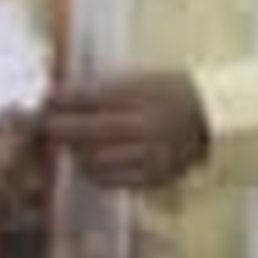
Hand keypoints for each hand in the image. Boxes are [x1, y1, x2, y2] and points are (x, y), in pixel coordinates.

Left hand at [41, 70, 208, 191]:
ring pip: (94, 159)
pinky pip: (109, 179)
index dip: (61, 101)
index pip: (90, 99)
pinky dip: (92, 170)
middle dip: (58, 128)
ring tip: (71, 142)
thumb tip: (56, 96)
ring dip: (74, 150)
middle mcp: (149, 127)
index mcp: (145, 95)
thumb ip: (99, 88)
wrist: (212, 118)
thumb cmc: (170, 92)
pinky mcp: (155, 178)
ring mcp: (152, 156)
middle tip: (45, 125)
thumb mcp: (139, 78)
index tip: (45, 101)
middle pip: (88, 131)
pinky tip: (90, 159)